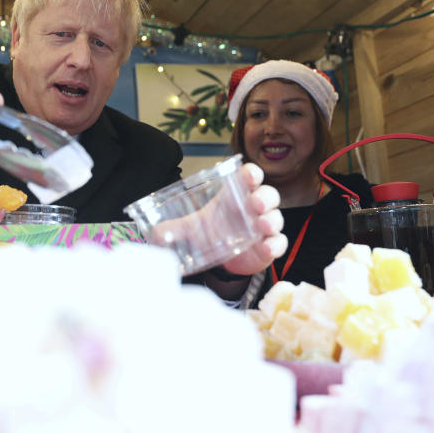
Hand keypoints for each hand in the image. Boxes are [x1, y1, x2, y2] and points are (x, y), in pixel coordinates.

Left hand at [149, 162, 285, 275]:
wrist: (222, 258)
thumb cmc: (212, 231)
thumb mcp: (193, 228)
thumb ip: (175, 227)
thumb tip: (154, 233)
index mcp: (236, 196)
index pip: (249, 177)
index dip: (252, 174)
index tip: (249, 175)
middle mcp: (254, 208)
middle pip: (268, 195)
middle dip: (265, 197)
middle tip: (255, 203)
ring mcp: (264, 227)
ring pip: (276, 217)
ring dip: (272, 219)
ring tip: (262, 225)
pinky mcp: (269, 246)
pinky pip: (279, 243)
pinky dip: (276, 245)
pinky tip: (267, 247)